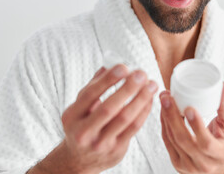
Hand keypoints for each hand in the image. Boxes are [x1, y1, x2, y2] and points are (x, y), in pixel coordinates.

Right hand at [30, 65, 157, 173]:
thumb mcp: (80, 107)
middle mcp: (84, 132)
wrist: (80, 159)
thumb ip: (93, 86)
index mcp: (72, 117)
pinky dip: (144, 111)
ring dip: (141, 99)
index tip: (123, 66)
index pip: (90, 95)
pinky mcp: (116, 150)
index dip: (108, 80)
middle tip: (141, 74)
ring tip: (151, 84)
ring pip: (125, 119)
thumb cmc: (82, 126)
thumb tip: (110, 64)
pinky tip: (149, 99)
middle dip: (128, 89)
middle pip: (109, 108)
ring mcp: (101, 143)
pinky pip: (134, 128)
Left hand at [160, 83, 223, 173]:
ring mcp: (188, 166)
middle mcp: (203, 164)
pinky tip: (163, 111)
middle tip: (167, 98)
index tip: (189, 108)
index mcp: (220, 154)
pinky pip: (167, 141)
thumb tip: (222, 85)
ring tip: (164, 99)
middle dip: (172, 117)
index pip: (206, 143)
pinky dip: (164, 124)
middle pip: (184, 140)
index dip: (196, 126)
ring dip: (166, 117)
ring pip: (172, 139)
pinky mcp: (177, 163)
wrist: (220, 165)